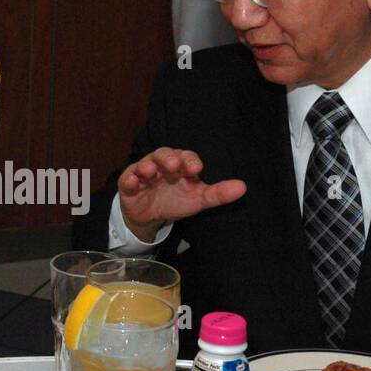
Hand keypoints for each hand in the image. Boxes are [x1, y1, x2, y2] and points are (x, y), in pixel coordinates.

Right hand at [118, 147, 245, 241]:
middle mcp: (162, 165)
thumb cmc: (176, 201)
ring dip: (147, 166)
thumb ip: (218, 194)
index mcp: (180, 165)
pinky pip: (128, 178)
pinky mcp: (129, 183)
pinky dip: (130, 179)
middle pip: (164, 154)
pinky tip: (134, 182)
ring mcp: (144, 173)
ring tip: (151, 172)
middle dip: (168, 158)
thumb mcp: (198, 199)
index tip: (196, 169)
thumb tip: (242, 188)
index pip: (187, 157)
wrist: (151, 216)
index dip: (190, 161)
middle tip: (173, 165)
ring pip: (144, 163)